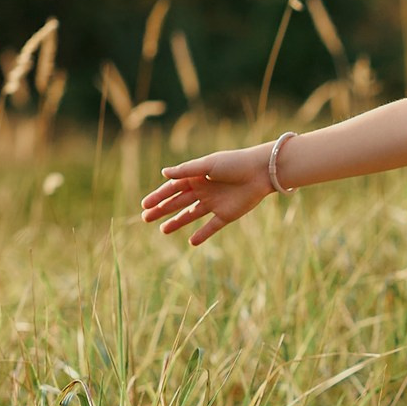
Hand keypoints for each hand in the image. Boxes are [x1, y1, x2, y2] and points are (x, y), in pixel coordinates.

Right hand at [141, 145, 273, 245]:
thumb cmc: (234, 163)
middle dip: (162, 209)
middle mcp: (204, 190)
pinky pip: (211, 227)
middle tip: (145, 218)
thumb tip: (163, 173)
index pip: (173, 188)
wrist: (261, 172)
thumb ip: (186, 171)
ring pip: (191, 214)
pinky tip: (191, 242)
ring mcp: (215, 203)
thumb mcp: (208, 165)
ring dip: (177, 222)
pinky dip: (202, 234)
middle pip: (179, 202)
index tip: (145, 205)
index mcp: (198, 176)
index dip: (159, 196)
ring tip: (162, 230)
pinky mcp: (227, 215)